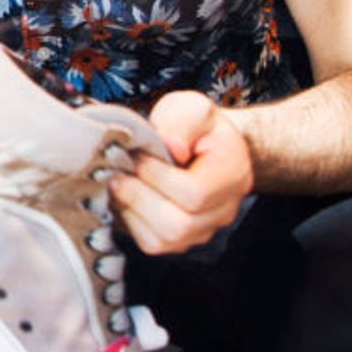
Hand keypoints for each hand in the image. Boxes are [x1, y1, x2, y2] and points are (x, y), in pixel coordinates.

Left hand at [109, 90, 253, 254]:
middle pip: (178, 225)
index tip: (137, 154)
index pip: (194, 194)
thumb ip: (182, 122)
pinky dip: (131, 222)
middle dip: (138, 196)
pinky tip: (125, 196)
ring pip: (163, 240)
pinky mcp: (182, 239)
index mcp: (233, 174)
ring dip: (132, 210)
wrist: (203, 144)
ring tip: (119, 181)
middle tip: (118, 170)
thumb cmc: (197, 126)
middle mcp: (224, 209)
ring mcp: (204, 229)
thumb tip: (170, 146)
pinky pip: (152, 244)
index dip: (156, 176)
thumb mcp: (192, 108)